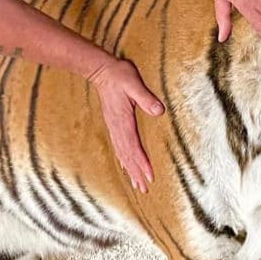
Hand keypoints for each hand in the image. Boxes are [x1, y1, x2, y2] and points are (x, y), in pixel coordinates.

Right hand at [87, 58, 163, 192]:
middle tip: (145, 188)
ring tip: (137, 184)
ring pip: (122, 154)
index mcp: (123, 120)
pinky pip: (119, 147)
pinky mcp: (114, 124)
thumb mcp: (134, 83)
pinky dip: (123, 160)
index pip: (134, 146)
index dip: (142, 162)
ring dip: (130, 170)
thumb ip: (146, 97)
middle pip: (127, 155)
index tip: (150, 176)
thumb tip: (159, 110)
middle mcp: (117, 127)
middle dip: (136, 172)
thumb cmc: (119, 75)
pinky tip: (126, 167)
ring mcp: (114, 127)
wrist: (101, 70)